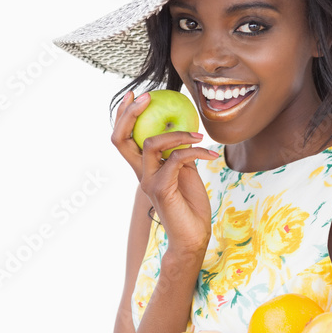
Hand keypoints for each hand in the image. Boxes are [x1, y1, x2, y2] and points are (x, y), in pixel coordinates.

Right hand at [111, 90, 213, 256]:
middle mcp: (141, 174)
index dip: (123, 115)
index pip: (123, 138)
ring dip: (177, 133)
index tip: (137, 95)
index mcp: (144, 168)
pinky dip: (195, 151)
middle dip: (130, 113)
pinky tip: (211, 154)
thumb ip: (180, 153)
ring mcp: (149, 182)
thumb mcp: (186, 172)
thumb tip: (185, 130)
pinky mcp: (162, 189)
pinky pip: (176, 159)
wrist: (193, 237)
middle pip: (120, 138)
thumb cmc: (190, 206)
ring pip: (151, 144)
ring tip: (199, 135)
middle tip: (148, 96)